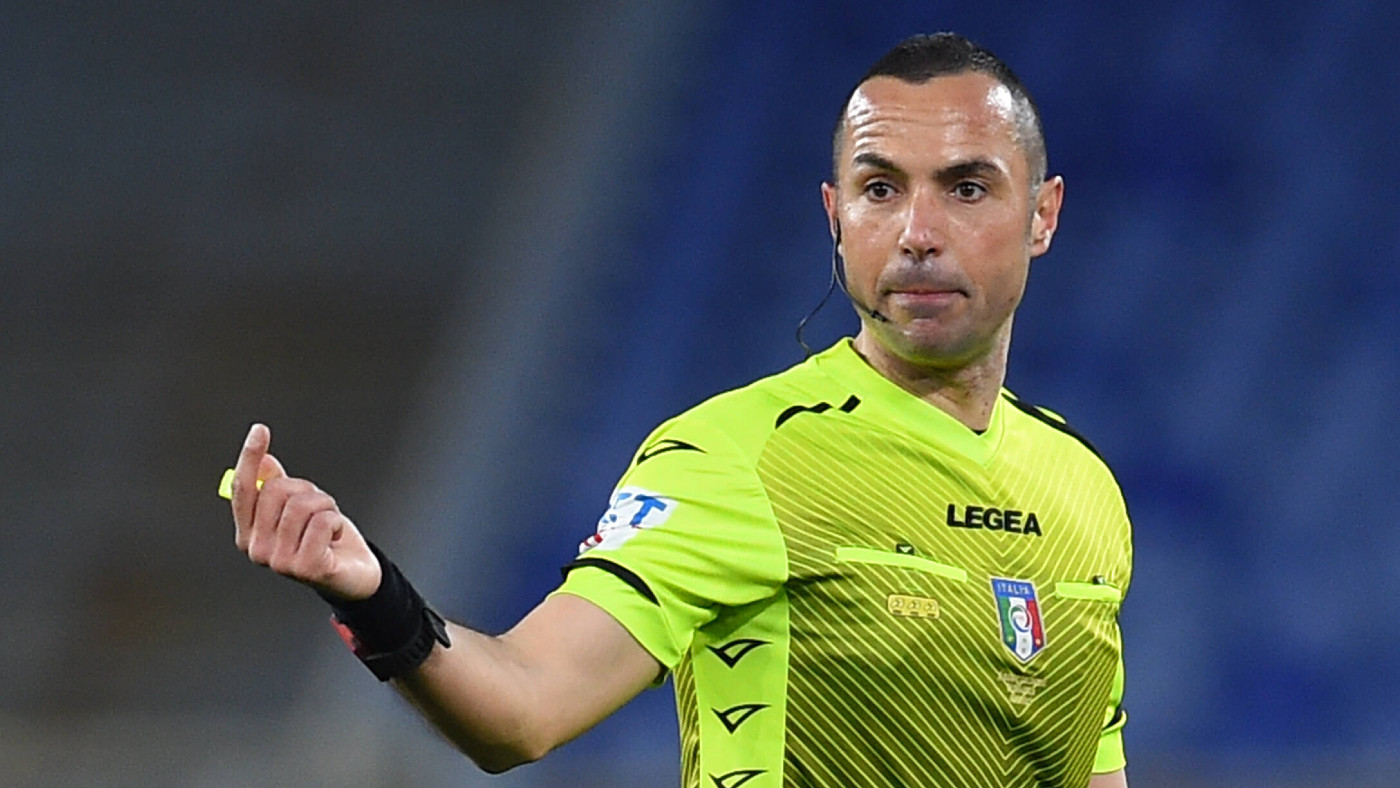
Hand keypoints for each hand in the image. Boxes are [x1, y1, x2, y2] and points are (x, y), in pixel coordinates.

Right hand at [230, 424, 381, 600]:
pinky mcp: (305, 568)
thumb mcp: (301, 509)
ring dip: (325, 506)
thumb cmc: (325, 542)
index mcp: (249, 534)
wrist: (354, 575)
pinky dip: (336, 522)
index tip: (260, 430)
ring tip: (328, 524)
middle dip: (307, 490)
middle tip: (319, 508)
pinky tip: (335, 538)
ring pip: (302, 504)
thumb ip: (278, 488)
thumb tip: (265, 462)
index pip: (243, 489)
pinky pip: (323, 521)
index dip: (250, 458)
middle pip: (277, 491)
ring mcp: (279, 562)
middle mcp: (257, 549)